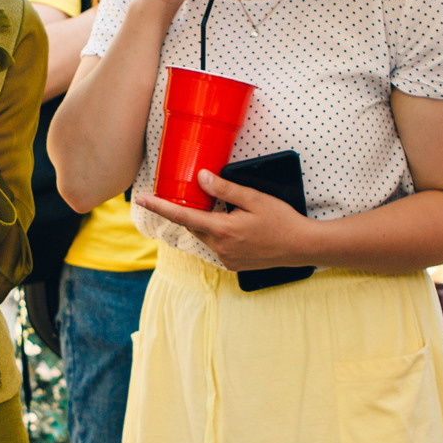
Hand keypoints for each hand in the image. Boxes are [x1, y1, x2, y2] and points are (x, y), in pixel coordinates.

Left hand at [138, 168, 318, 271]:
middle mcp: (220, 247)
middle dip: (188, 210)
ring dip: (206, 223)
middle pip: (192, 225)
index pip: (182, 215)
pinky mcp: (233, 265)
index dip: (159, 207)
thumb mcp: (255, 199)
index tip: (141, 199)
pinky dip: (218, 234)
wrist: (301, 247)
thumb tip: (201, 178)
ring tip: (226, 211)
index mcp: (222, 230)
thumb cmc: (281, 221)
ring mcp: (226, 258)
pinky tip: (236, 227)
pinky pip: (216, 246)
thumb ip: (226, 189)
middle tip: (189, 195)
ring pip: (205, 236)